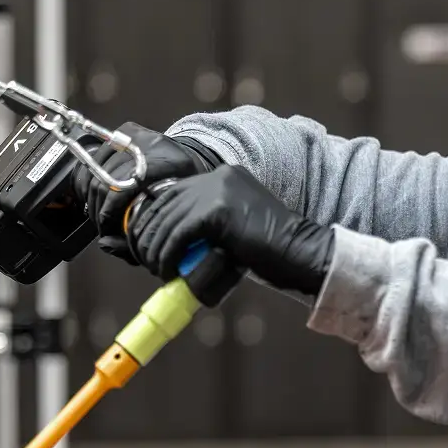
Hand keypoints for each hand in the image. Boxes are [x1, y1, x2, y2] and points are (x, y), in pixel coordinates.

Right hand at [72, 122, 217, 260]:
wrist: (193, 158)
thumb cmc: (185, 193)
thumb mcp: (173, 215)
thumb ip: (141, 234)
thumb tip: (105, 243)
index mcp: (167, 165)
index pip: (122, 189)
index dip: (109, 215)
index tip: (107, 231)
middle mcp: (150, 145)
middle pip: (105, 180)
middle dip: (99, 209)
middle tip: (103, 225)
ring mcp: (136, 135)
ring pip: (95, 170)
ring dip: (92, 196)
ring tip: (100, 212)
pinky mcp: (125, 130)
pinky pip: (94, 158)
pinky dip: (90, 180)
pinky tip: (97, 194)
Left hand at [128, 164, 334, 296]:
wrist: (300, 253)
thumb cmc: (274, 250)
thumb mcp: (237, 226)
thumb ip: (211, 223)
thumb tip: (175, 240)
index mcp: (225, 176)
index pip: (174, 192)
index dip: (155, 218)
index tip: (149, 243)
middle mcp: (219, 176)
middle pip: (165, 203)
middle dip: (149, 234)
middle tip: (148, 260)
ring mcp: (218, 190)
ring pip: (168, 221)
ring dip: (155, 249)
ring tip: (158, 270)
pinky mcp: (218, 210)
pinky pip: (178, 234)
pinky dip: (167, 255)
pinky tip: (167, 271)